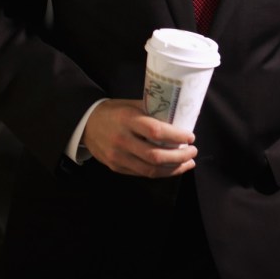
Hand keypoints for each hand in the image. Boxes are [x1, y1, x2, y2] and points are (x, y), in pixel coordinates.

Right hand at [81, 98, 196, 177]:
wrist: (86, 123)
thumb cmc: (115, 111)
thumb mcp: (132, 105)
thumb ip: (153, 111)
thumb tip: (180, 118)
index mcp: (128, 120)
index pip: (156, 131)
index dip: (176, 137)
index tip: (190, 137)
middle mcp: (122, 140)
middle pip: (155, 155)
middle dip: (179, 157)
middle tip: (193, 151)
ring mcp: (118, 156)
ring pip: (150, 170)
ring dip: (173, 169)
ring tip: (188, 163)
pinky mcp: (116, 167)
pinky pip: (142, 173)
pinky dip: (160, 172)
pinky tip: (172, 168)